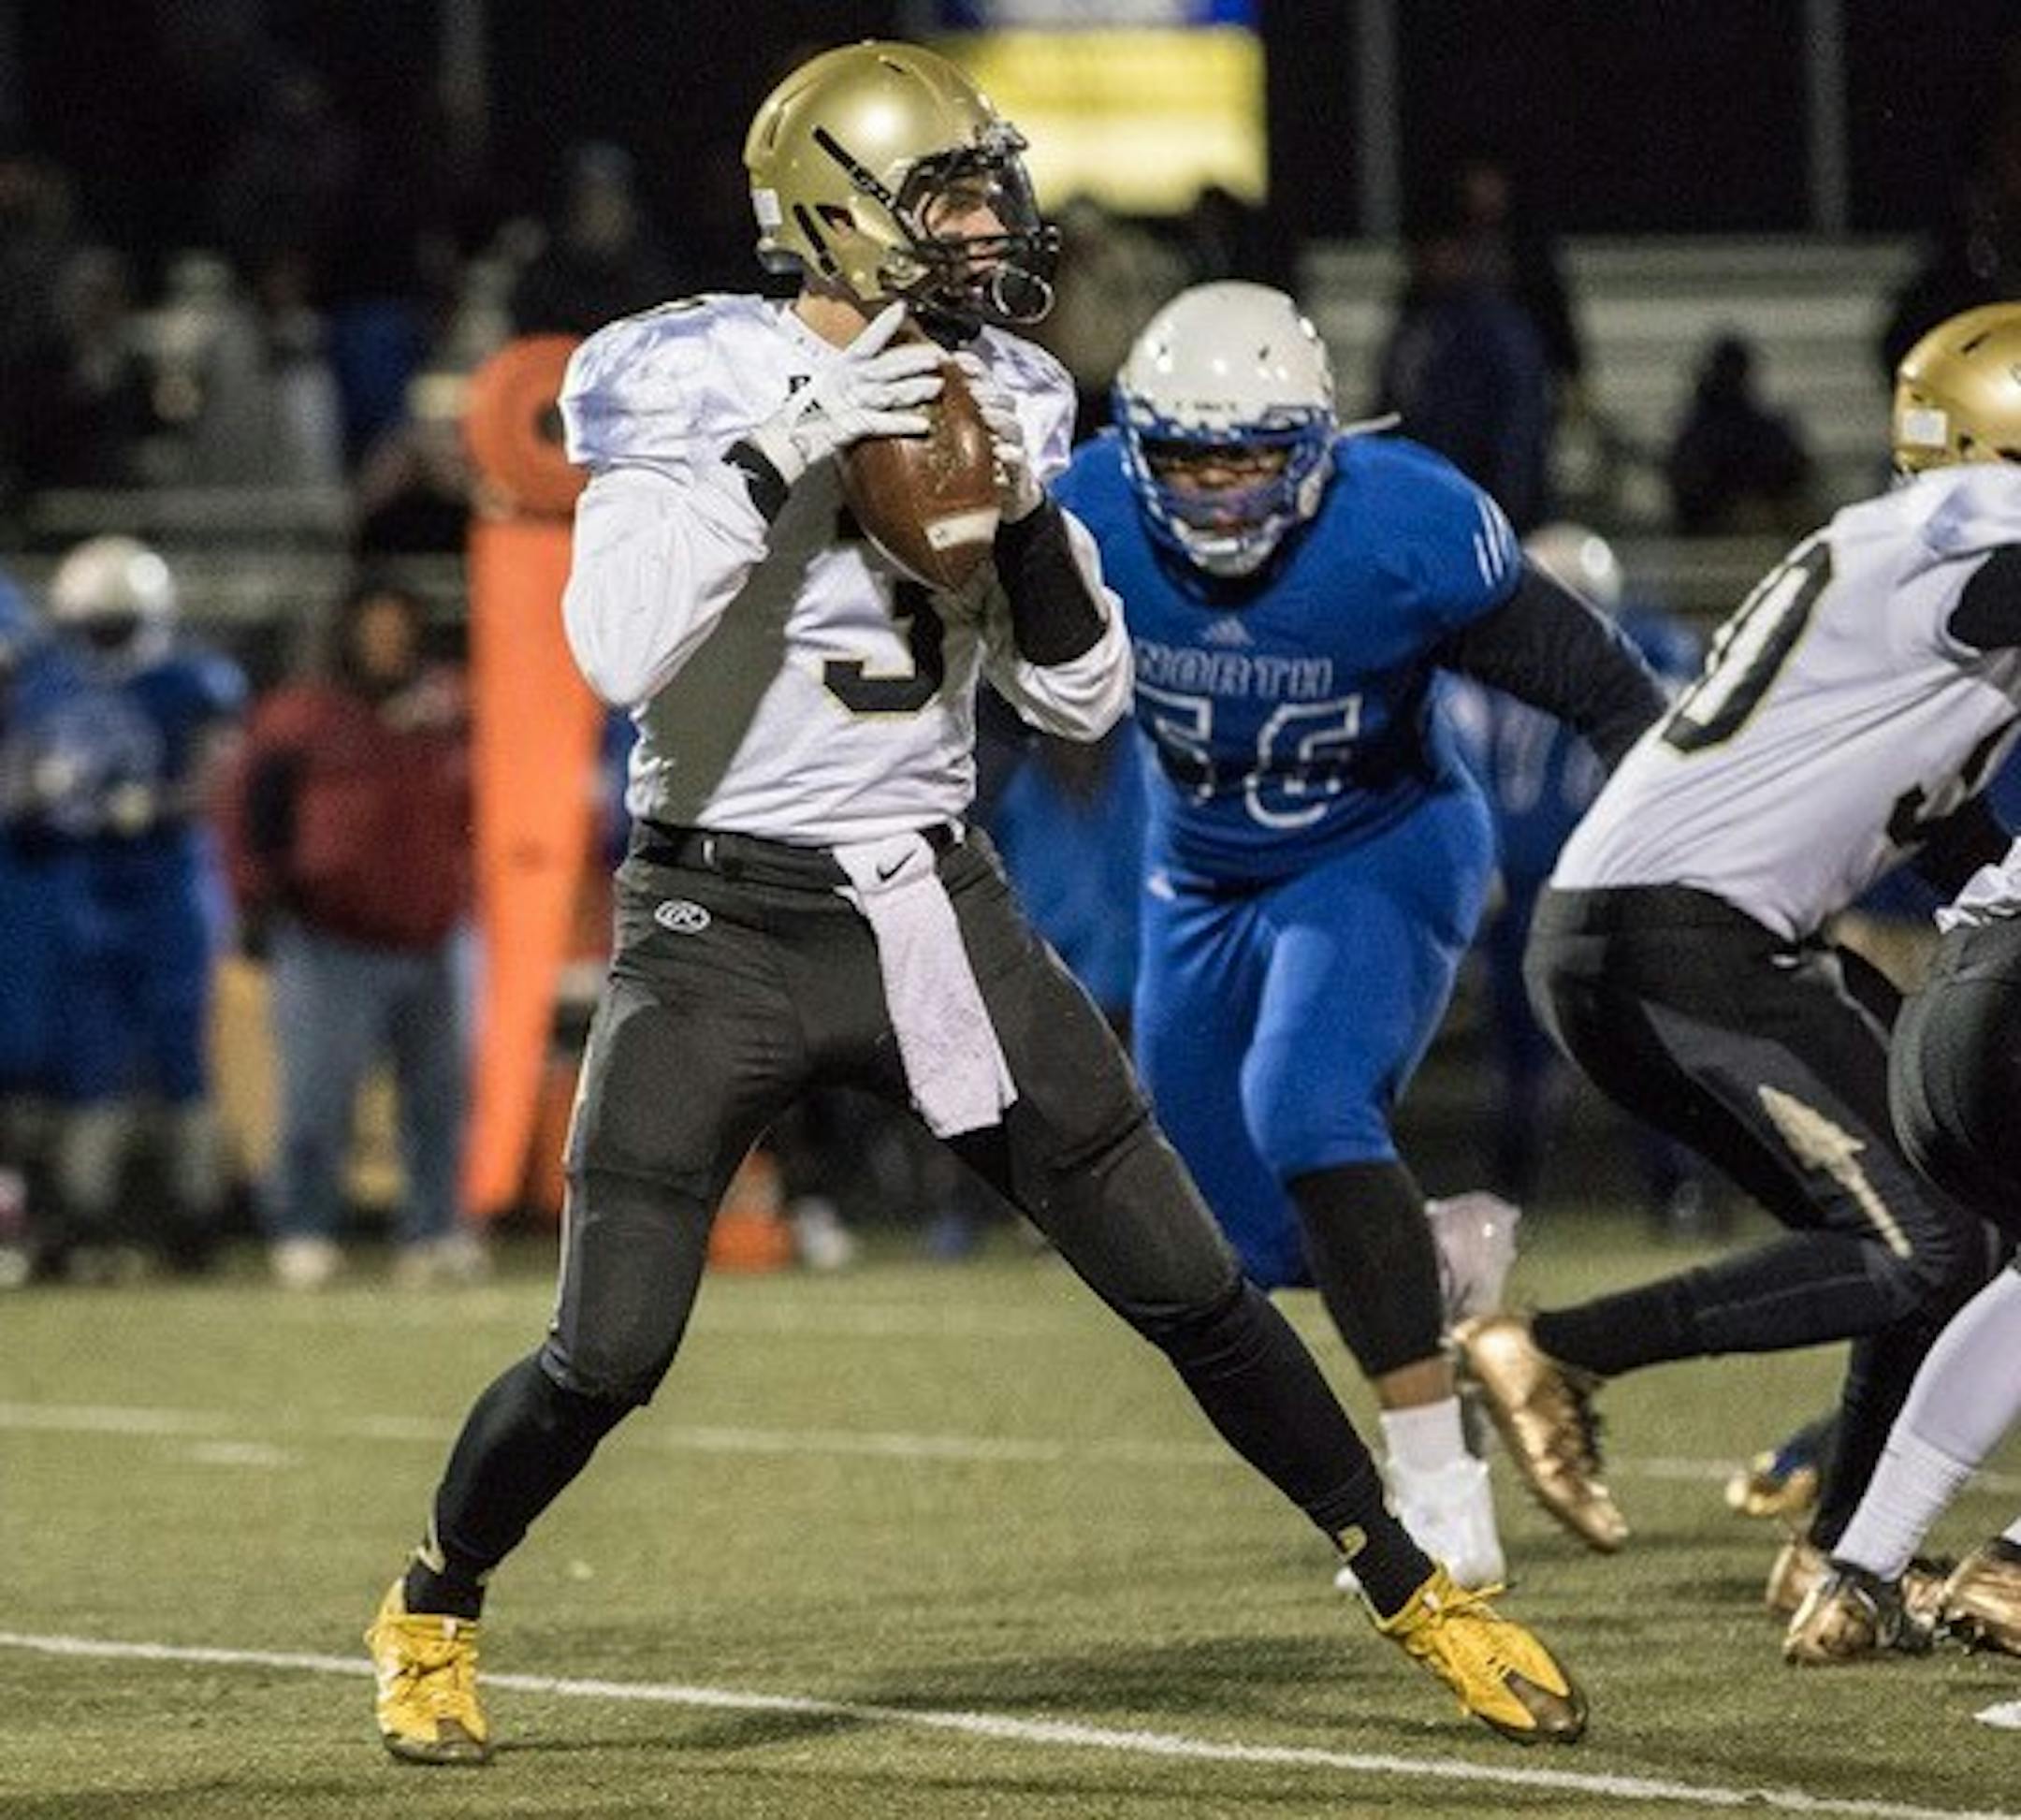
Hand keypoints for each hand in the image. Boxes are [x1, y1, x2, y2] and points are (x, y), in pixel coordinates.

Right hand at [748, 302, 943, 487]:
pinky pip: (881, 423)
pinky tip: (921, 424)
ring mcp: (850, 402)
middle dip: (913, 361)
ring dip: (914, 389)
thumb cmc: (800, 418)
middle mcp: (847, 382)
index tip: (902, 308)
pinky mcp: (850, 425)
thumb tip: (865, 378)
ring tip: (936, 386)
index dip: (884, 325)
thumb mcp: (824, 391)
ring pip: (889, 392)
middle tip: (938, 355)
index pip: (866, 341)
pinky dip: (901, 424)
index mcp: (840, 369)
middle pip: (886, 367)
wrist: (781, 441)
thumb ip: (846, 382)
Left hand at [955, 352, 1042, 522]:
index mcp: (987, 408)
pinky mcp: (1019, 472)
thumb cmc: (972, 463)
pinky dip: (1011, 455)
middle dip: (987, 390)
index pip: (983, 379)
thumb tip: (906, 390)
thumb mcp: (954, 435)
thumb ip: (939, 414)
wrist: (1004, 498)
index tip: (955, 359)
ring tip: (986, 415)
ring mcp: (1014, 446)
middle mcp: (1004, 423)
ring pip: (1012, 425)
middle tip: (971, 388)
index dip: (972, 367)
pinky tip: (1001, 452)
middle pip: (1002, 398)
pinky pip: (1019, 460)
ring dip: (1000, 418)